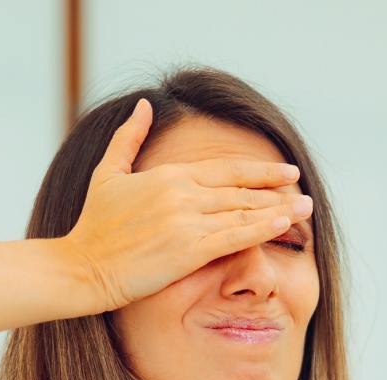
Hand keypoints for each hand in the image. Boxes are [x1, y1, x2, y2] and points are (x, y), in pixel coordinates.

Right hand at [60, 97, 311, 311]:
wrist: (81, 267)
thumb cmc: (93, 226)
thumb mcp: (109, 173)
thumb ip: (129, 138)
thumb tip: (143, 104)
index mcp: (168, 176)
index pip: (225, 170)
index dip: (259, 171)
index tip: (285, 172)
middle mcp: (182, 194)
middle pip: (241, 190)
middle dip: (276, 191)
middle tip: (305, 192)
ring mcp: (186, 221)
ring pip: (243, 212)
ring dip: (278, 210)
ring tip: (305, 210)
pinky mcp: (188, 250)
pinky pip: (235, 237)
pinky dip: (261, 229)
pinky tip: (283, 225)